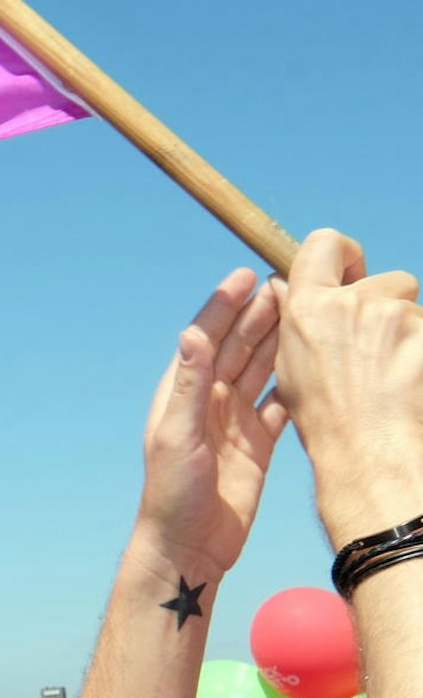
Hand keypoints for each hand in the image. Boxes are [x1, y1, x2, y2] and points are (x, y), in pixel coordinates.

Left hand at [134, 268, 289, 581]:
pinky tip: (317, 361)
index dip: (224, 306)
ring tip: (307, 308)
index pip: (205, 339)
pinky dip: (296, 383)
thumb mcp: (178, 436)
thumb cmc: (172, 495)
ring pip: (262, 370)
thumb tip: (192, 333)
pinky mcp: (258, 444)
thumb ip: (189, 385)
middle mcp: (208, 403)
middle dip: (261, 314)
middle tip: (289, 280)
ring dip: (281, 341)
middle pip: (238, 347)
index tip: (245, 273)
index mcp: (183, 395)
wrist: (189, 547)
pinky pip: (281, 405)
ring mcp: (235, 422)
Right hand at [273, 229, 422, 538]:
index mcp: (307, 309)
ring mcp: (394, 317)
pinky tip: (411, 382)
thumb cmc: (330, 419)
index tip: (351, 277)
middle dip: (386, 308)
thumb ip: (298, 318)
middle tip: (372, 353)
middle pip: (385, 281)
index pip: (325, 243)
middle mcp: (350, 304)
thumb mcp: (294, 365)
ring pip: (412, 312)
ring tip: (392, 379)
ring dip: (408, 336)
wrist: (373, 454)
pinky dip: (422, 353)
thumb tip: (289, 284)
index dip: (343, 256)